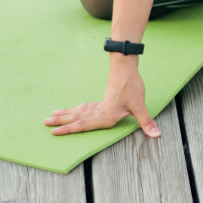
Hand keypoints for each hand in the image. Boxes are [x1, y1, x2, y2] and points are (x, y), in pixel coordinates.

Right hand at [45, 62, 160, 137]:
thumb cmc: (132, 86)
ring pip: (78, 111)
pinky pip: (85, 108)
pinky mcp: (102, 100)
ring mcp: (99, 105)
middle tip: (45, 123)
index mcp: (105, 115)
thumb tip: (157, 135)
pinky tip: (72, 111)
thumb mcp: (140, 106)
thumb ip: (146, 122)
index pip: (83, 124)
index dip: (69, 129)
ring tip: (51, 116)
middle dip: (61, 121)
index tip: (55, 132)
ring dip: (65, 114)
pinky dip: (76, 111)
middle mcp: (99, 111)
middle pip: (76, 117)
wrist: (126, 67)